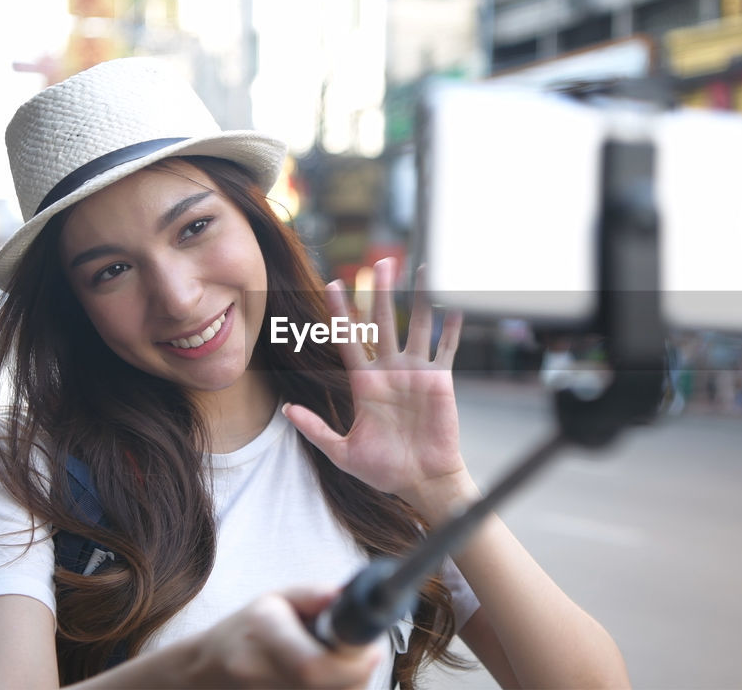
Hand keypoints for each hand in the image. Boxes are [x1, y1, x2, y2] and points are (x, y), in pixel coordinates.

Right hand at [199, 586, 381, 688]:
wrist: (207, 670)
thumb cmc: (248, 630)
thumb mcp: (276, 599)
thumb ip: (313, 595)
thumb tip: (346, 596)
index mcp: (261, 634)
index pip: (312, 665)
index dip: (351, 664)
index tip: (372, 651)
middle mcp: (258, 672)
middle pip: (328, 688)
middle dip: (358, 673)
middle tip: (363, 655)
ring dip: (349, 686)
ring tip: (339, 665)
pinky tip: (326, 681)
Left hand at [283, 259, 472, 518]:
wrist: (421, 480)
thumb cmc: (384, 469)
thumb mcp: (342, 451)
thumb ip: (316, 430)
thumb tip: (287, 411)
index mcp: (366, 383)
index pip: (350, 339)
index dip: (342, 312)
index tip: (334, 285)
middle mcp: (391, 371)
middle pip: (383, 322)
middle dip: (382, 292)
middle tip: (382, 262)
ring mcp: (416, 372)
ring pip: (418, 325)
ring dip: (420, 297)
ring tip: (421, 268)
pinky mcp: (440, 379)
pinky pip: (447, 347)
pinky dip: (452, 325)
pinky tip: (455, 303)